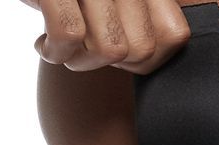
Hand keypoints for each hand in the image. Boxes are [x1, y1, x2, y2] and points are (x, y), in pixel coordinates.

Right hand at [25, 0, 189, 73]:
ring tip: (64, 46)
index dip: (145, 60)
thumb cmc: (70, 2)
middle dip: (109, 64)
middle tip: (84, 48)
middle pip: (142, 49)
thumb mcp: (119, 10)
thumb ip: (144, 25)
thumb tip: (160, 58)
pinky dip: (53, 53)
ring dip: (80, 61)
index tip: (116, 49)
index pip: (174, 36)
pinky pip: (68, 33)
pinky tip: (43, 46)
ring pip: (110, 48)